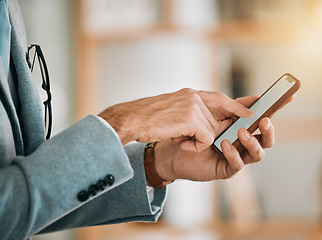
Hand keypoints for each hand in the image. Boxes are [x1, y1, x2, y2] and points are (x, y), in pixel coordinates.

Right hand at [98, 88, 252, 151]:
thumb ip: (190, 111)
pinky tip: (179, 142)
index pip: (221, 98)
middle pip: (218, 117)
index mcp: (190, 94)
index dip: (238, 104)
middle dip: (216, 129)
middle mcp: (194, 97)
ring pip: (211, 131)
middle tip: (212, 132)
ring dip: (196, 140)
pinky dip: (194, 145)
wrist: (131, 119)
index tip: (255, 106)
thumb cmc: (148, 117)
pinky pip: (205, 138)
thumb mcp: (172, 109)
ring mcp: (193, 107)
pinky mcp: (191, 119)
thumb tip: (205, 121)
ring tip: (178, 137)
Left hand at [153, 95, 292, 181]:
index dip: (276, 110)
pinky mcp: (226, 168)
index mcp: (241, 127)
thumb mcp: (212, 111)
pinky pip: (237, 164)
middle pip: (266, 139)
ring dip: (252, 142)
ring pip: (257, 153)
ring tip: (242, 132)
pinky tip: (225, 145)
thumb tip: (256, 98)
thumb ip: (232, 106)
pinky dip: (233, 154)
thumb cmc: (192, 128)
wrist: (173, 146)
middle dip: (268, 130)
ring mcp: (236, 156)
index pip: (262, 119)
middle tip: (264, 121)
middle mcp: (242, 143)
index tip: (288, 98)